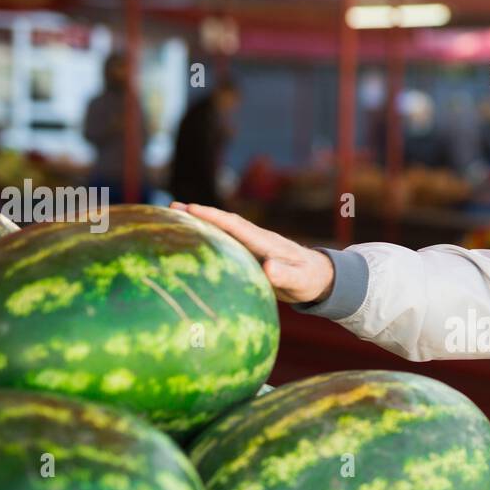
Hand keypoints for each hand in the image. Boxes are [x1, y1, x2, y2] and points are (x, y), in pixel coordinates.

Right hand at [172, 202, 334, 303]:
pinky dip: (208, 239)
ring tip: (172, 221)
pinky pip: (226, 244)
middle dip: (199, 215)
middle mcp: (256, 239)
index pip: (235, 225)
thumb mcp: (300, 280)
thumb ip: (285, 274)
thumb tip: (268, 268)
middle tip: (170, 208)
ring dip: (201, 225)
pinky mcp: (251, 255)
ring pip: (223, 232)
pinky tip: (192, 244)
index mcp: (265, 242)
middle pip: (224, 223)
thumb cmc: (310, 280)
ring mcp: (252, 246)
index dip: (213, 217)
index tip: (190, 209)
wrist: (320, 278)